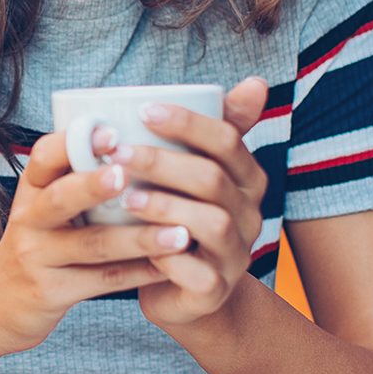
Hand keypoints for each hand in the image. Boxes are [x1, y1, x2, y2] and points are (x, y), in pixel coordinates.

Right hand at [0, 129, 193, 354]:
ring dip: (139, 238)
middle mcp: (28, 219)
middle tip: (129, 174)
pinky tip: (170, 267)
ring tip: (181, 234)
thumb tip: (140, 137)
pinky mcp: (51, 293)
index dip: (74, 141)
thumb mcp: (44, 207)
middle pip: (61, 198)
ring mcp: (37, 257)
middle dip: (95, 185)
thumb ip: (78, 177)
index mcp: (31, 189)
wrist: (0, 306)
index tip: (112, 131)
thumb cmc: (41, 243)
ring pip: (92, 244)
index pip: (44, 156)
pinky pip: (102, 281)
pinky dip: (140, 274)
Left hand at [118, 77, 267, 328]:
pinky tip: (137, 245)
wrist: (184, 292)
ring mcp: (237, 254)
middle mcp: (251, 213)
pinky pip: (197, 273)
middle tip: (116, 153)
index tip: (141, 110)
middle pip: (212, 178)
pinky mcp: (216, 291)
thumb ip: (208, 130)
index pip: (227, 139)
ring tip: (124, 197)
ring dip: (164, 206)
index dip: (186, 122)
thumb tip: (256, 81)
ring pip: (210, 223)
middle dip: (162, 162)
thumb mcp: (194, 172)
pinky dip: (166, 258)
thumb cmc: (180, 218)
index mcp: (248, 178)